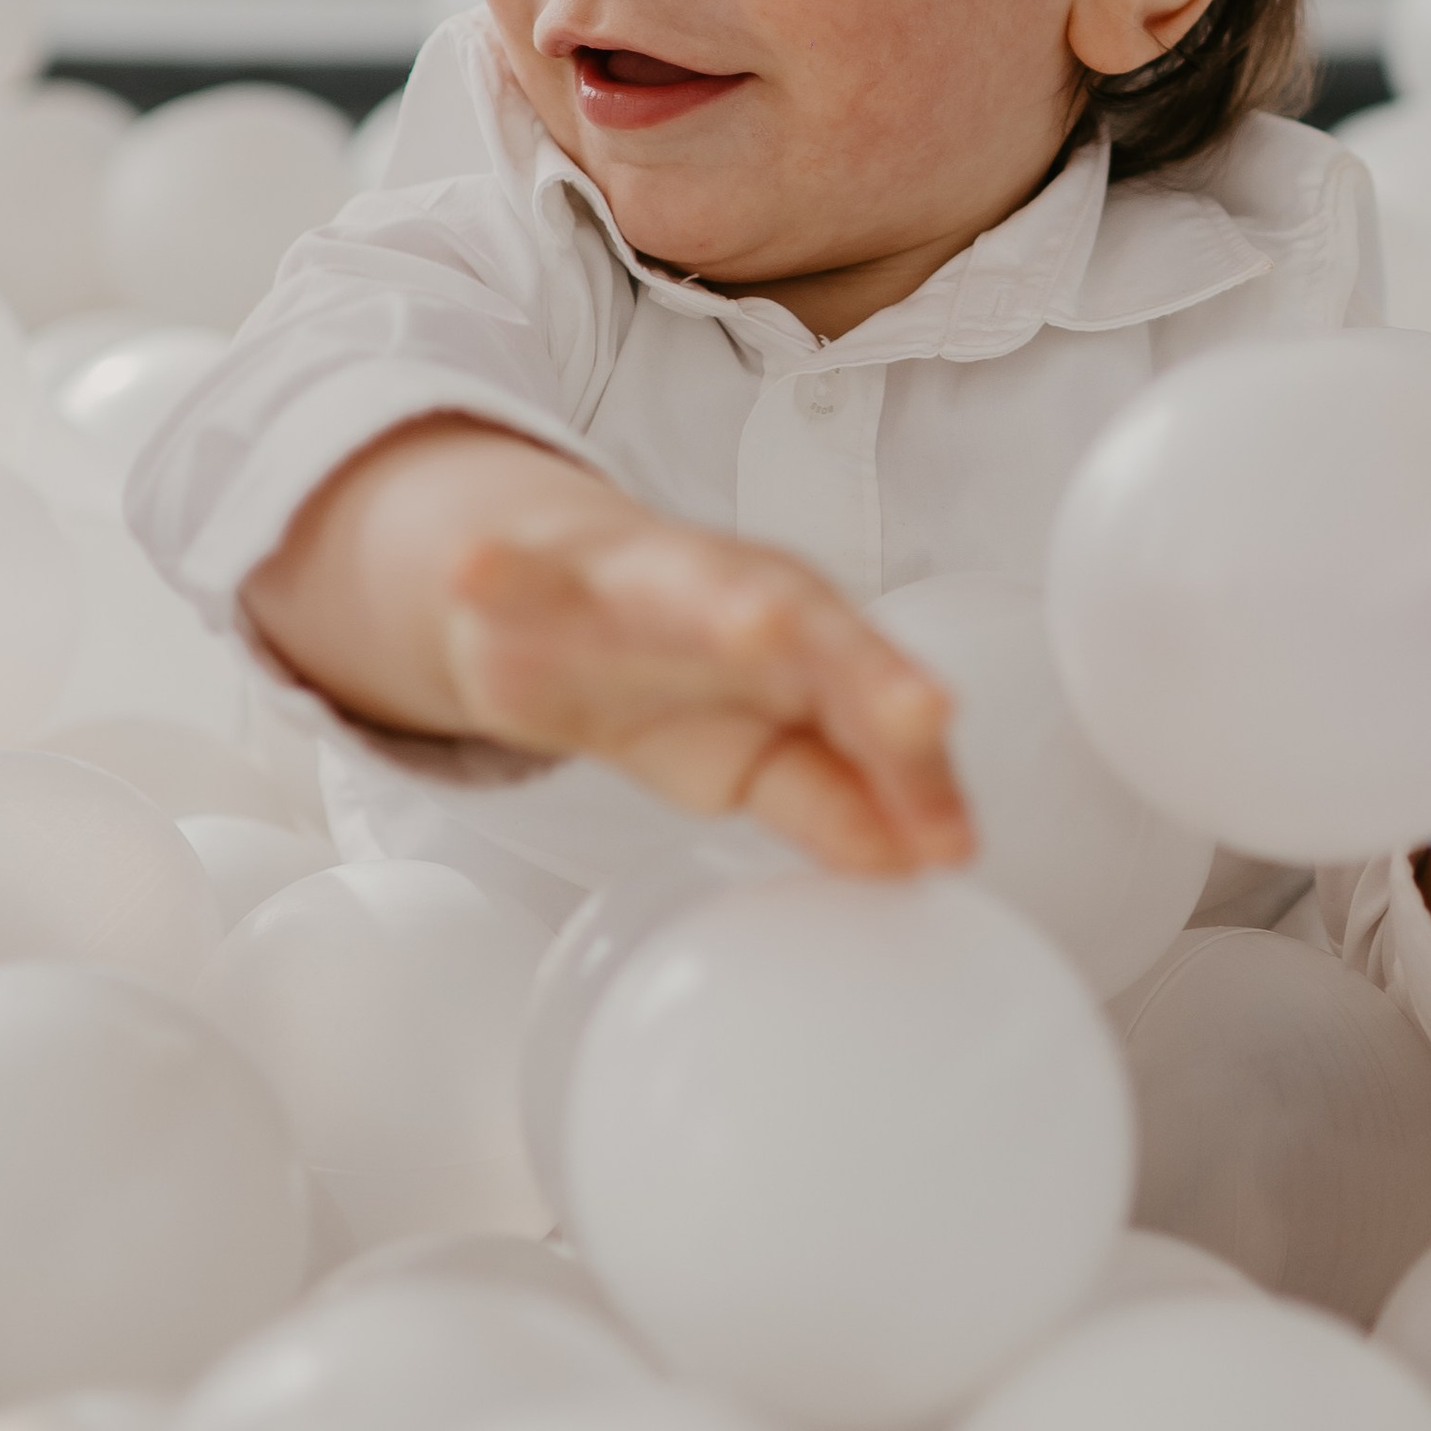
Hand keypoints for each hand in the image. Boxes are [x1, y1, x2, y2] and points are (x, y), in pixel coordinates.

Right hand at [442, 505, 972, 878]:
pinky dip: (498, 569)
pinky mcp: (537, 575)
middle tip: (923, 713)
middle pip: (814, 631)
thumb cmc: (679, 677)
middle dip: (866, 671)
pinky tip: (478, 570)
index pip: (874, 707)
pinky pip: (513, 571)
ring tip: (759, 624)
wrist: (551, 600)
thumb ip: (834, 802)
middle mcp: (739, 594)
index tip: (952, 837)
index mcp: (807, 643)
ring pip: (683, 583)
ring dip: (723, 600)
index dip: (915, 769)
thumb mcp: (759, 758)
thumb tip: (916, 861)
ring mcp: (639, 577)